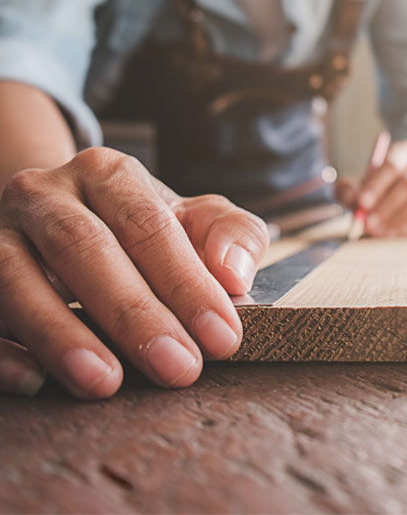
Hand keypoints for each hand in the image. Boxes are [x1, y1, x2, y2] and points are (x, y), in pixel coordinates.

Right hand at [0, 147, 268, 398]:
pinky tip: (34, 381)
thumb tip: (234, 272)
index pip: (148, 225)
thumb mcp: (198, 222)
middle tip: (178, 368)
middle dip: (134, 314)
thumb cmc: (147, 230)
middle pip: (83, 246)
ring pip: (13, 276)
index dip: (186, 282)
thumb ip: (231, 235)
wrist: (67, 220)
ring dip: (60, 333)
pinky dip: (2, 349)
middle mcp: (45, 194)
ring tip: (104, 383)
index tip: (221, 337)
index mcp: (107, 174)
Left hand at [335, 140, 406, 237]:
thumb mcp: (364, 181)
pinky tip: (392, 233)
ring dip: (398, 218)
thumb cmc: (385, 183)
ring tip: (378, 231)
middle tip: (368, 223)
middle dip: (387, 206)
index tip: (362, 203)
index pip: (392, 164)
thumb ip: (352, 188)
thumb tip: (351, 200)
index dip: (377, 185)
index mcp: (404, 151)